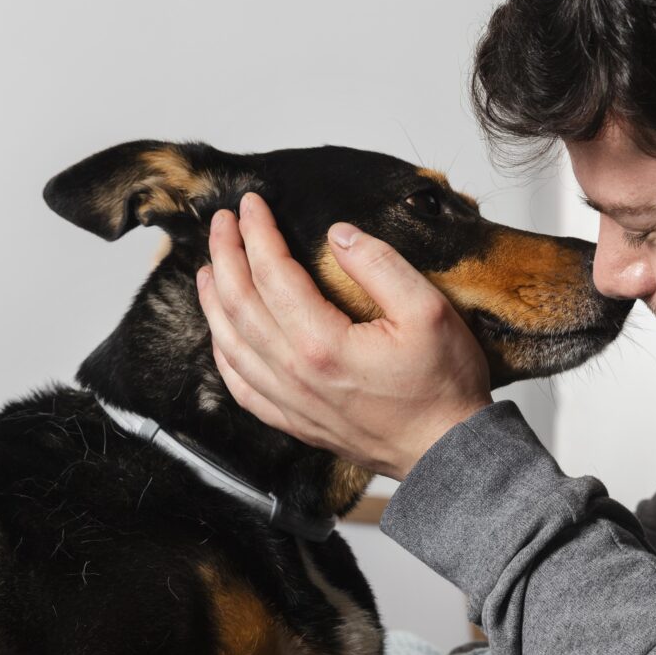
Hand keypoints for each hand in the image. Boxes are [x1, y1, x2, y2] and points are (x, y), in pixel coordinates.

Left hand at [195, 193, 491, 479]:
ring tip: (207, 269)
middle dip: (225, 255)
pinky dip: (223, 353)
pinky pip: (240, 386)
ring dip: (213, 301)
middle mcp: (295, 374)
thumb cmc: (443, 385)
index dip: (257, 232)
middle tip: (221, 221)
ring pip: (231, 344)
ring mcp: (291, 402)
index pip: (271, 274)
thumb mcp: (428, 310)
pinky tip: (222, 337)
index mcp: (322, 344)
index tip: (250, 203)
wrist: (449, 451)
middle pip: (240, 304)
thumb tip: (338, 235)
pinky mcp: (295, 422)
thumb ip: (380, 266)